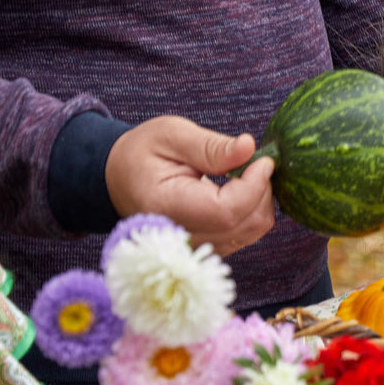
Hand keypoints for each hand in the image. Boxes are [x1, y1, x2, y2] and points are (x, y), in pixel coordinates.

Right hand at [105, 116, 277, 254]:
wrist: (120, 180)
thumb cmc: (142, 154)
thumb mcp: (170, 135)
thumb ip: (211, 146)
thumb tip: (249, 148)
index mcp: (166, 207)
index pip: (226, 211)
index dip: (254, 186)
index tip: (263, 161)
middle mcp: (180, 237)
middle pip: (245, 225)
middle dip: (262, 191)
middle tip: (254, 162)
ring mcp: (194, 248)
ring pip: (251, 232)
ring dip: (260, 201)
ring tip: (244, 174)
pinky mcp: (207, 249)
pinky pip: (245, 235)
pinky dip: (252, 211)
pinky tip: (240, 191)